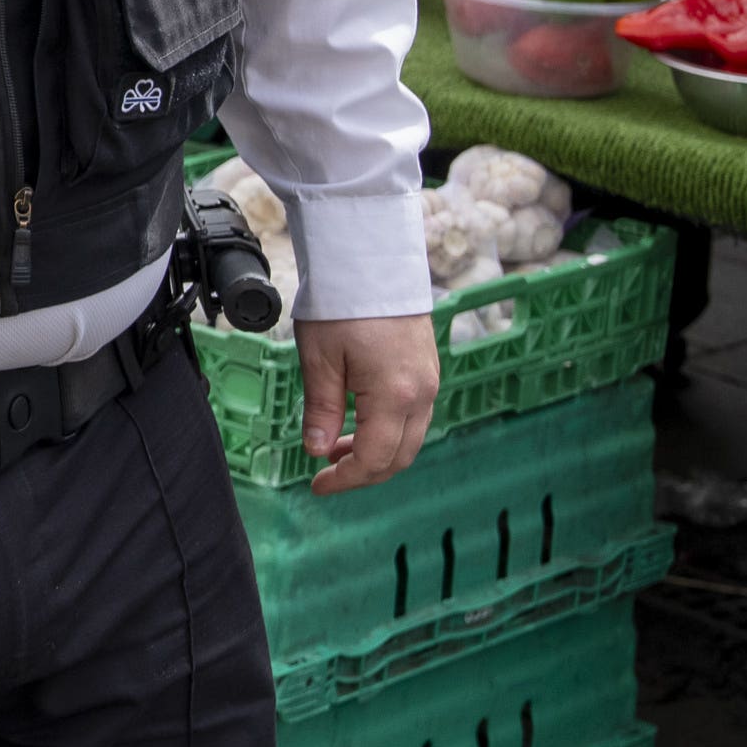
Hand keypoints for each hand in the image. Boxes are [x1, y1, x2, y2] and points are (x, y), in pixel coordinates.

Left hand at [299, 312, 436, 491]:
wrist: (372, 261)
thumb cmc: (342, 305)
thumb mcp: (320, 360)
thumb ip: (322, 410)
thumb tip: (316, 450)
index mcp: (395, 395)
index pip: (375, 458)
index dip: (346, 479)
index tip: (317, 485)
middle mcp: (421, 393)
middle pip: (399, 456)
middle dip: (363, 472)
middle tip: (325, 475)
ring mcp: (429, 381)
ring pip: (409, 438)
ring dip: (375, 452)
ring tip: (334, 450)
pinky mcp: (427, 370)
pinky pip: (413, 416)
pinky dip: (387, 431)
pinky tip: (357, 425)